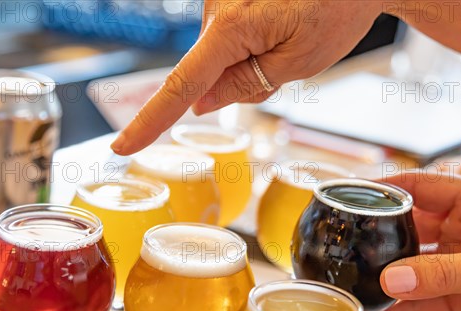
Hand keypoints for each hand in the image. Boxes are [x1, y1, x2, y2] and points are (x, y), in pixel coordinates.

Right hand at [110, 0, 384, 154]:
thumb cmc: (337, 9)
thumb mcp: (298, 62)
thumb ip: (246, 84)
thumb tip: (203, 103)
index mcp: (230, 26)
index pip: (182, 85)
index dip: (151, 121)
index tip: (123, 146)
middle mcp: (213, 8)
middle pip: (208, 74)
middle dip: (241, 82)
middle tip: (286, 62)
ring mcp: (217, 1)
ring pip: (220, 59)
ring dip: (249, 63)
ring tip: (288, 36)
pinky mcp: (226, 0)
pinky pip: (228, 40)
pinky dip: (250, 47)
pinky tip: (278, 26)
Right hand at [364, 171, 460, 310]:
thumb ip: (443, 273)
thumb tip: (392, 279)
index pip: (424, 186)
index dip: (388, 188)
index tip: (354, 195)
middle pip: (412, 228)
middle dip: (382, 239)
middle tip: (347, 247)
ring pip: (414, 269)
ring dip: (388, 280)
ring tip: (356, 287)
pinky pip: (424, 303)